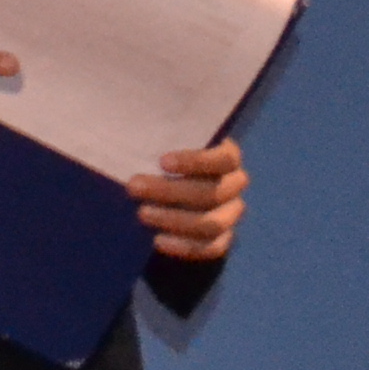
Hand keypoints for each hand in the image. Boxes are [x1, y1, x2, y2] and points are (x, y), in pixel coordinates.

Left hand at [132, 140, 247, 261]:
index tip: (162, 161)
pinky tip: (158, 241)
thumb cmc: (161, 156)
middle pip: (212, 193)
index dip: (196, 161)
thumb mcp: (162, 140)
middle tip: (134, 187)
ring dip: (175, 219)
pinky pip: (213, 248)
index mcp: (228, 156)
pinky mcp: (223, 238)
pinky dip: (186, 247)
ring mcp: (231, 214)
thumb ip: (157, 131)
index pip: (225, 159)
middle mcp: (235, 185)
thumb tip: (133, 122)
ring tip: (142, 214)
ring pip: (212, 223)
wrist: (164, 190)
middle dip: (170, 191)